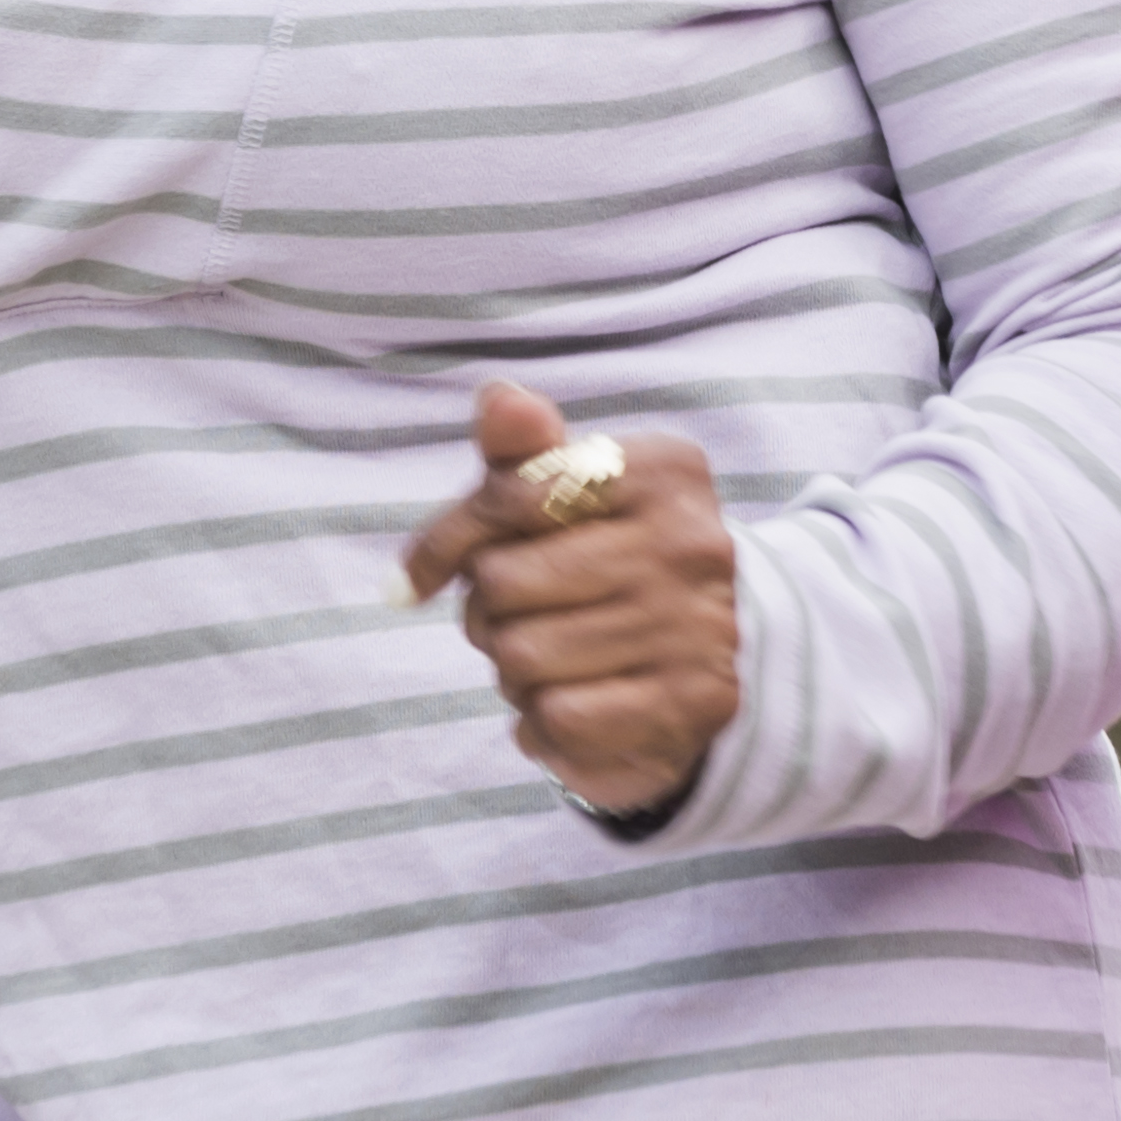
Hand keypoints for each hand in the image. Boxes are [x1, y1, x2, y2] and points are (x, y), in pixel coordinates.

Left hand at [396, 378, 739, 822]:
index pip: (507, 497)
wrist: (689, 661)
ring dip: (513, 671)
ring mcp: (701, 626)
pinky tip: (569, 706)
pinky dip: (543, 723)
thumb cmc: (600, 560)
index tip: (419, 575)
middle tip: (521, 618)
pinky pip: (559, 718)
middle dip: (487, 610)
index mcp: (664, 470)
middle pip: (503, 583)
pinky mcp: (695, 705)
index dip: (448, 542)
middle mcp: (695, 542)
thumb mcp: (561, 494)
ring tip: (551, 661)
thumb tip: (498, 398)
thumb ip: (522, 450)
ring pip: (523, 657)